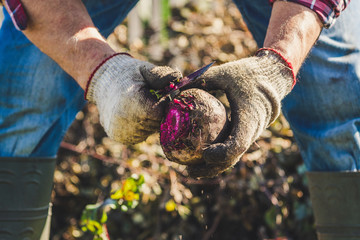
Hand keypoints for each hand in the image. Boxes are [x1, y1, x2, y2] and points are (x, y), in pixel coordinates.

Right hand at [86, 53, 180, 143]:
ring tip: (139, 106)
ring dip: (149, 122)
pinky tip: (133, 115)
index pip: (158, 113)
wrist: (103, 81)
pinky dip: (140, 128)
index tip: (158, 96)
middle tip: (149, 100)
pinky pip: (139, 136)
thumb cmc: (129, 74)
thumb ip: (163, 75)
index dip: (162, 105)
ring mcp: (119, 129)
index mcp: (132, 100)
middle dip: (157, 114)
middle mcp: (123, 117)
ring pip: (148, 131)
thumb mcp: (146, 69)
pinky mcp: (117, 135)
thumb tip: (179, 79)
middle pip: (154, 124)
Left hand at [187, 49, 293, 177]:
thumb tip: (173, 89)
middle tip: (188, 172)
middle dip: (211, 169)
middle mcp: (253, 130)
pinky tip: (200, 155)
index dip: (222, 154)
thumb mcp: (223, 73)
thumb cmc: (247, 74)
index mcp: (250, 117)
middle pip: (233, 158)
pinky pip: (232, 148)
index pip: (238, 144)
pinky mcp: (247, 133)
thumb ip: (200, 80)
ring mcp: (251, 134)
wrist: (273, 78)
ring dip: (213, 166)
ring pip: (232, 156)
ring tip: (190, 170)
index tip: (204, 155)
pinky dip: (218, 155)